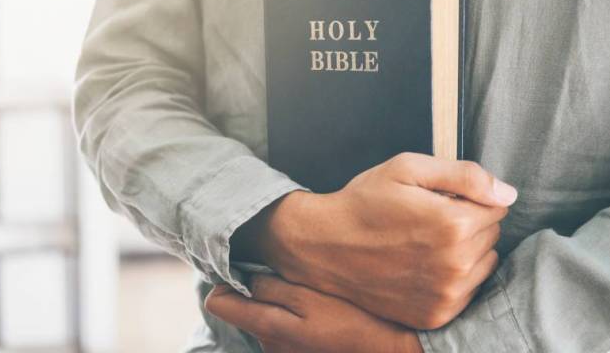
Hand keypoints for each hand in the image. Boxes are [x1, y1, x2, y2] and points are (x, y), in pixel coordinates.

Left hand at [205, 275, 422, 352]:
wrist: (391, 350)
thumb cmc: (353, 319)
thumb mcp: (311, 294)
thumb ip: (270, 287)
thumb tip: (239, 277)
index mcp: (266, 326)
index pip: (218, 302)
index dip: (227, 278)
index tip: (246, 264)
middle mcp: (268, 345)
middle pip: (244, 307)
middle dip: (259, 288)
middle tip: (293, 275)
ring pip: (266, 316)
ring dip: (280, 302)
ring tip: (313, 293)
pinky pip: (284, 328)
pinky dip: (294, 316)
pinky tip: (321, 312)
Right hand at [233, 153, 515, 328]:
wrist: (324, 245)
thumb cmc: (364, 202)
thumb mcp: (408, 168)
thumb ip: (465, 175)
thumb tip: (507, 193)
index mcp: (452, 223)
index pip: (497, 206)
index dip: (470, 198)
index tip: (441, 199)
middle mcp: (454, 263)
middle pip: (492, 235)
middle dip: (469, 222)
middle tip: (429, 219)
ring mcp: (445, 293)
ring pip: (484, 264)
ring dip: (465, 252)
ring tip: (425, 243)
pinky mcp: (435, 314)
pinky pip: (468, 291)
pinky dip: (453, 278)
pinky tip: (423, 266)